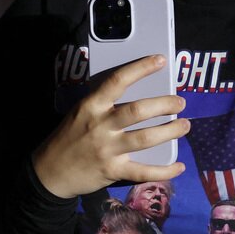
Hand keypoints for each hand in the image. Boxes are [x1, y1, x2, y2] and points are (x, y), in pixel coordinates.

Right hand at [31, 55, 188, 199]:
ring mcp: (108, 149)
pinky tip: (179, 166)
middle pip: (138, 111)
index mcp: (91, 105)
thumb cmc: (69, 136)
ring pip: (146, 138)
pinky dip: (164, 171)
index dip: (141, 68)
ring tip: (185, 125)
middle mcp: (101, 125)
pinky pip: (143, 171)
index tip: (160, 60)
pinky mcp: (113, 170)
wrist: (50, 172)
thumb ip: (104, 103)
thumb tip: (140, 91)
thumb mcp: (80, 112)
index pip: (117, 81)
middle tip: (180, 102)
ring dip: (170, 131)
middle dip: (164, 104)